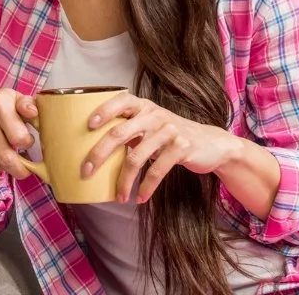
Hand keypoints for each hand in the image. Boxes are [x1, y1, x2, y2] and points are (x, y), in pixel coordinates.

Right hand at [0, 88, 37, 192]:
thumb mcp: (14, 100)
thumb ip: (27, 104)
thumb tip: (33, 112)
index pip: (19, 136)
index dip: (28, 143)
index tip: (29, 142)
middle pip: (6, 156)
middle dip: (20, 165)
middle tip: (25, 162)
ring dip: (8, 166)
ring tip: (11, 158)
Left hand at [81, 91, 241, 204]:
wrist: (212, 144)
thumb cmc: (171, 137)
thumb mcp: (151, 126)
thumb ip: (129, 130)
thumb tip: (94, 149)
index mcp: (144, 107)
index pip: (120, 101)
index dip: (103, 111)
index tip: (87, 126)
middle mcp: (155, 115)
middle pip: (119, 133)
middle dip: (99, 154)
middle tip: (86, 171)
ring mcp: (169, 130)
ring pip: (136, 157)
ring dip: (123, 181)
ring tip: (119, 197)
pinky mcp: (181, 148)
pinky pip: (157, 170)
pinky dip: (146, 187)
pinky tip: (139, 197)